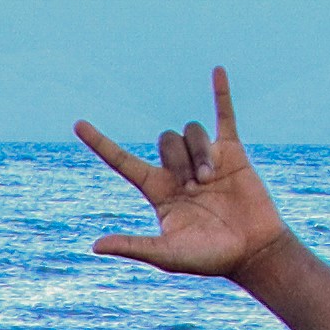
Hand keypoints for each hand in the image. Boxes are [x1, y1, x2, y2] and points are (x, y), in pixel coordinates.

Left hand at [76, 66, 299, 285]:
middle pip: (164, 141)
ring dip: (200, 153)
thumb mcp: (167, 254)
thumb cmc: (208, 258)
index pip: (122, 161)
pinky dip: (221, 93)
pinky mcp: (232, 153)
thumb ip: (134, 246)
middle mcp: (178, 171)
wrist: (251, 252)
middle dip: (177, 159)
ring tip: (210, 181)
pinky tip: (217, 70)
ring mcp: (205, 159)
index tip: (78, 125)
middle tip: (194, 188)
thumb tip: (95, 246)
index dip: (101, 143)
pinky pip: (224, 116)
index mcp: (157, 190)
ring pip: (191, 132)